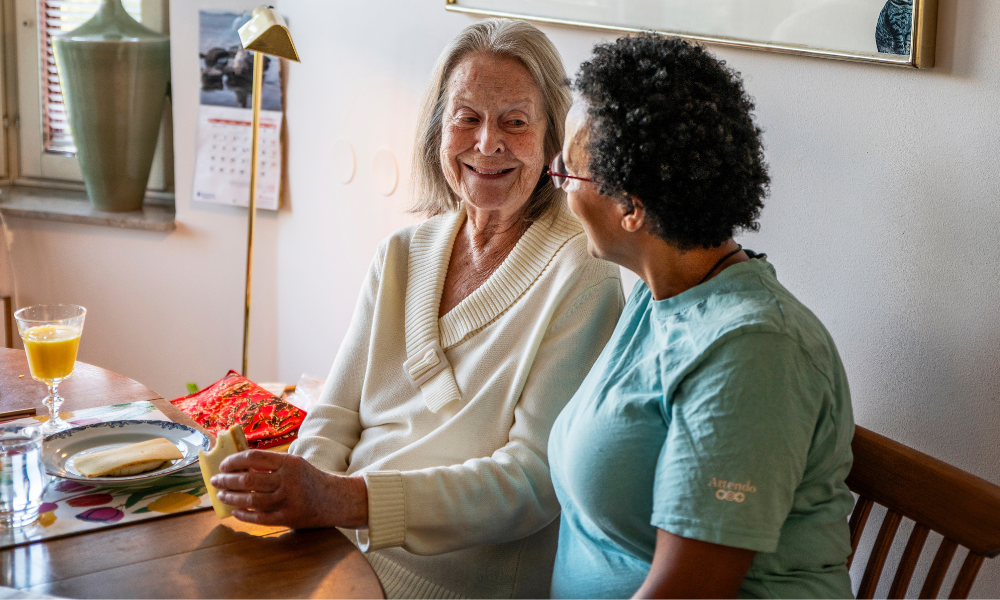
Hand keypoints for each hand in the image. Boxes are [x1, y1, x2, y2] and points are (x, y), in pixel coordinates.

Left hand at [211, 450, 367, 528]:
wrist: (335, 500)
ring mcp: (287, 501)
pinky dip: (244, 514)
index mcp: (289, 463)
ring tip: (221, 495)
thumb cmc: (310, 479)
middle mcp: (288, 481)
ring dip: (231, 497)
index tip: (223, 465)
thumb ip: (272, 464)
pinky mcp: (287, 518)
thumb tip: (239, 466)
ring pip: (250, 499)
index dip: (234, 461)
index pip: (254, 458)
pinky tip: (235, 511)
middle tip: (215, 480)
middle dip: (227, 480)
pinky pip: (259, 517)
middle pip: (248, 480)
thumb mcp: (295, 464)